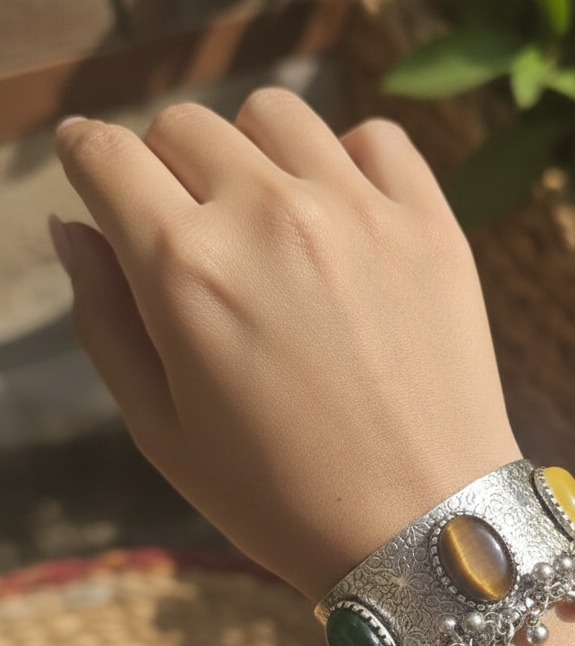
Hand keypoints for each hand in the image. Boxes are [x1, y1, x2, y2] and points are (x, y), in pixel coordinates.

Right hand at [52, 88, 523, 602]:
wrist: (425, 530)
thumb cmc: (282, 498)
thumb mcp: (162, 430)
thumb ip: (103, 319)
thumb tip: (71, 228)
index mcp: (188, 270)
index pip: (104, 154)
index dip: (84, 158)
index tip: (92, 171)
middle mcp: (270, 218)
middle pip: (184, 126)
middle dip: (166, 168)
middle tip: (191, 232)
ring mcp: (359, 212)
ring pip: (275, 115)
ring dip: (252, 153)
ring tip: (269, 222)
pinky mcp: (431, 223)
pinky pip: (376, 138)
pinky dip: (348, 162)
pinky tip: (344, 220)